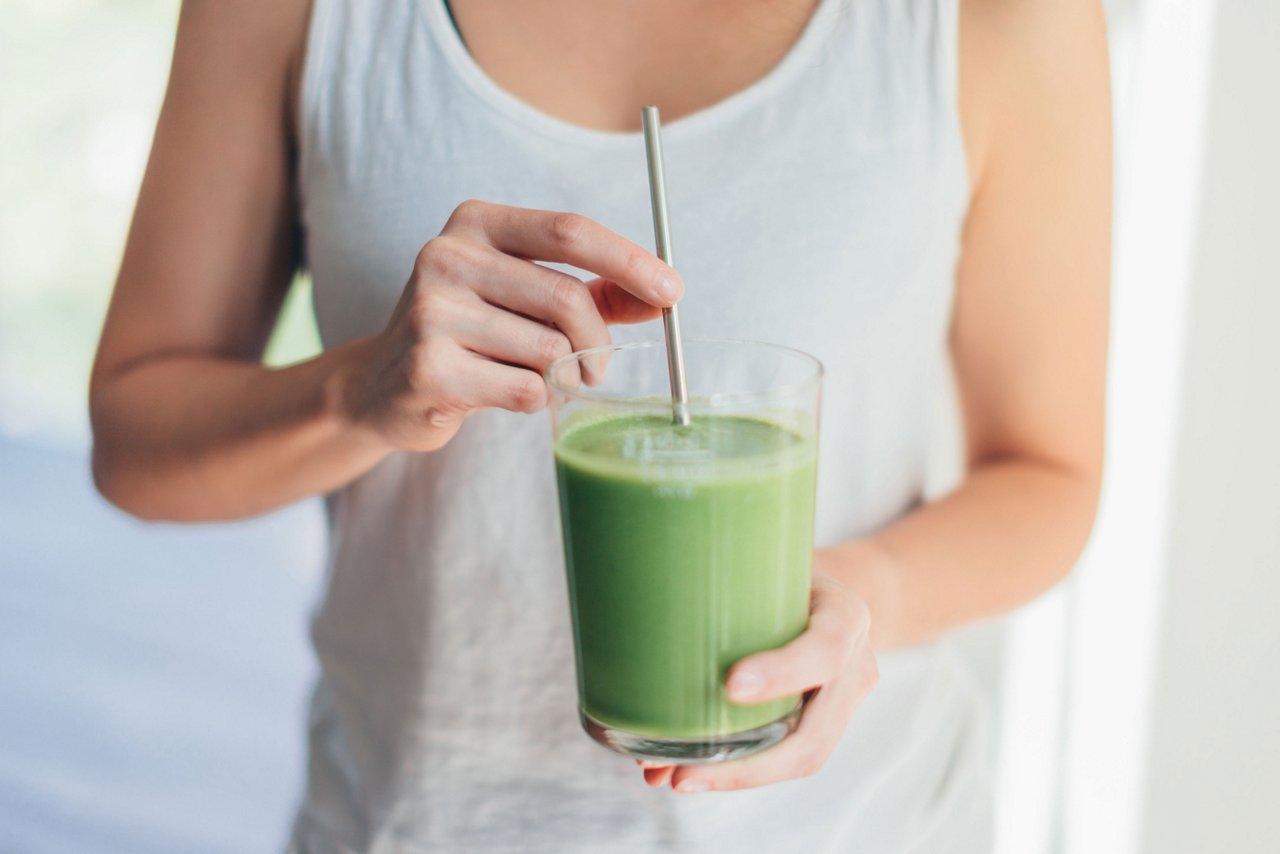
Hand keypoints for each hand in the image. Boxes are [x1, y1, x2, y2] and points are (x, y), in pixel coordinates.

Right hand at [338, 199, 682, 451]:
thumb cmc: (474, 334)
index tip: (673, 291)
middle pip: (566, 297)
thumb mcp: (530, 298)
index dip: (629, 260)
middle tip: (600, 369)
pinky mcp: (428, 368)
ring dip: (563, 377)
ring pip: (549, 350)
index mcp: (476, 223)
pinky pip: (523, 390)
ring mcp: (430, 311)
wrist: (385, 385)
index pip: (569, 230)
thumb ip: (597, 292)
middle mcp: (446, 255)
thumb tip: (664, 297)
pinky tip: (504, 394)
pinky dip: (534, 401)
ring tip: (538, 380)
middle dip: (599, 342)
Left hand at [638, 569, 878, 792]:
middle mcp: (855, 666)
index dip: (782, 673)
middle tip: (681, 771)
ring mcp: (844, 703)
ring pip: (801, 759)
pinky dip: (740, 770)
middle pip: (814, 735)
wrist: (826, 589)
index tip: (730, 685)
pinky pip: (787, 758)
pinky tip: (695, 770)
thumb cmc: (780, 570)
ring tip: (677, 777)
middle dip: (747, 764)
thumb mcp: (764, 559)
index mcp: (845, 616)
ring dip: (737, 777)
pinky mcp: (824, 725)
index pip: (824, 651)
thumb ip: (721, 585)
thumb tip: (639, 636)